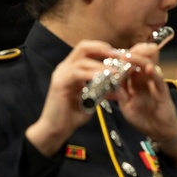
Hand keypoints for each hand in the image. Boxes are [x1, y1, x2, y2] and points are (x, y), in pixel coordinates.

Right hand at [26, 40, 123, 156]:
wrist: (55, 129)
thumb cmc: (72, 115)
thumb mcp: (92, 100)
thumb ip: (103, 91)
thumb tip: (120, 88)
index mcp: (72, 69)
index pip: (87, 50)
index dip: (103, 48)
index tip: (119, 54)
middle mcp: (65, 68)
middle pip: (83, 47)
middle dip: (102, 49)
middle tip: (118, 55)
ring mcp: (61, 75)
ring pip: (82, 60)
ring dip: (101, 64)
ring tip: (115, 71)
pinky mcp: (60, 84)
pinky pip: (77, 73)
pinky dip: (91, 74)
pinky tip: (103, 78)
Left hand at [110, 41, 176, 164]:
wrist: (160, 131)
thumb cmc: (144, 118)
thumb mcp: (127, 107)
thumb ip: (119, 96)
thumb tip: (108, 85)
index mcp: (135, 82)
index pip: (127, 66)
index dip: (118, 60)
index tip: (107, 57)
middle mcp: (145, 80)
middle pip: (138, 61)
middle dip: (127, 55)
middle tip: (115, 53)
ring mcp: (154, 84)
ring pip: (148, 66)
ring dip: (138, 60)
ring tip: (127, 56)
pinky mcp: (163, 91)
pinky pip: (159, 80)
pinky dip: (154, 73)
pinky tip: (148, 68)